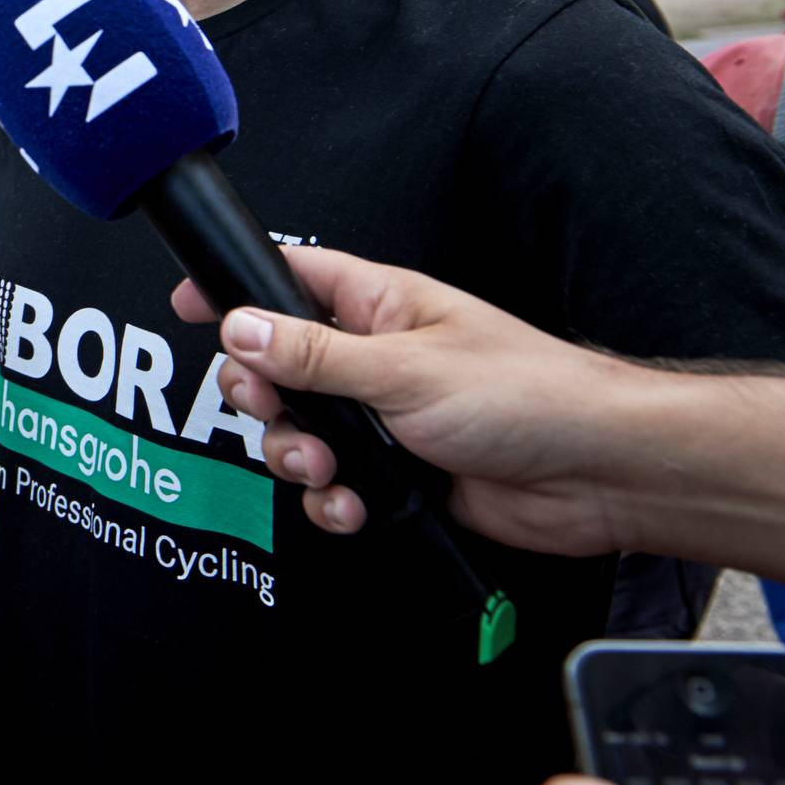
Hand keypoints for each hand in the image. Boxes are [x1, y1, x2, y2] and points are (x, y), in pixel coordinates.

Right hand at [167, 244, 640, 555]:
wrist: (596, 475)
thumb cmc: (525, 393)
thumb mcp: (403, 369)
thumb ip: (314, 355)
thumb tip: (239, 327)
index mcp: (379, 306)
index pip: (290, 277)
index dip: (236, 287)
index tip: (189, 302)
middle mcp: (375, 358)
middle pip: (277, 367)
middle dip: (261, 397)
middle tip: (270, 410)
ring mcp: (384, 419)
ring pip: (301, 434)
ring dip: (296, 457)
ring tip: (322, 468)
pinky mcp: (399, 476)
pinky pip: (336, 489)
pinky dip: (333, 502)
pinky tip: (354, 506)